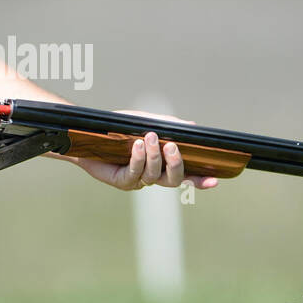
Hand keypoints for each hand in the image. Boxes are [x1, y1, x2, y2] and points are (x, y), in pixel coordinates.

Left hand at [73, 109, 221, 191]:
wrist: (88, 134)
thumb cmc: (118, 129)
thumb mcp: (145, 122)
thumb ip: (167, 125)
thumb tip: (192, 127)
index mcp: (162, 165)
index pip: (186, 175)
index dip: (200, 180)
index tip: (214, 179)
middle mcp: (152, 176)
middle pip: (173, 180)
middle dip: (176, 164)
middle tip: (172, 146)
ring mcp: (137, 181)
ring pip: (153, 175)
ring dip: (154, 156)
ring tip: (150, 137)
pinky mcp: (121, 181)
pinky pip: (134, 173)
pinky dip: (138, 158)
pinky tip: (138, 145)